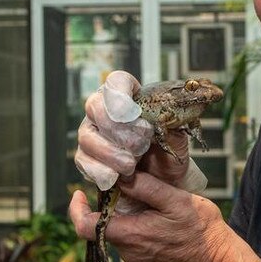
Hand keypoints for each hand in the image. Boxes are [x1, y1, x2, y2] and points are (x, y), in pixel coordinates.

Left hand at [69, 172, 230, 261]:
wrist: (219, 261)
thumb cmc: (200, 229)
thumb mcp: (174, 199)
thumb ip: (145, 187)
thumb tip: (119, 175)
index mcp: (130, 235)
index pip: (84, 226)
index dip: (76, 208)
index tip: (79, 192)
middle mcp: (128, 252)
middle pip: (102, 227)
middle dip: (107, 206)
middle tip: (122, 185)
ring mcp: (137, 261)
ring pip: (117, 233)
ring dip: (122, 216)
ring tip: (142, 198)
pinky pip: (131, 242)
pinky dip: (133, 226)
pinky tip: (152, 215)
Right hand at [75, 70, 207, 195]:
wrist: (165, 180)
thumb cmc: (169, 150)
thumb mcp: (177, 134)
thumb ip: (170, 121)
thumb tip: (165, 114)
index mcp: (128, 96)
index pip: (117, 81)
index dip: (119, 94)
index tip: (132, 114)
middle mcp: (104, 111)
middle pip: (95, 106)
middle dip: (118, 128)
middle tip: (141, 145)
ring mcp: (91, 134)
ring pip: (87, 137)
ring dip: (111, 153)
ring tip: (132, 165)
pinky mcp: (85, 158)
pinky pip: (83, 162)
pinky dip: (101, 171)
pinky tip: (116, 177)